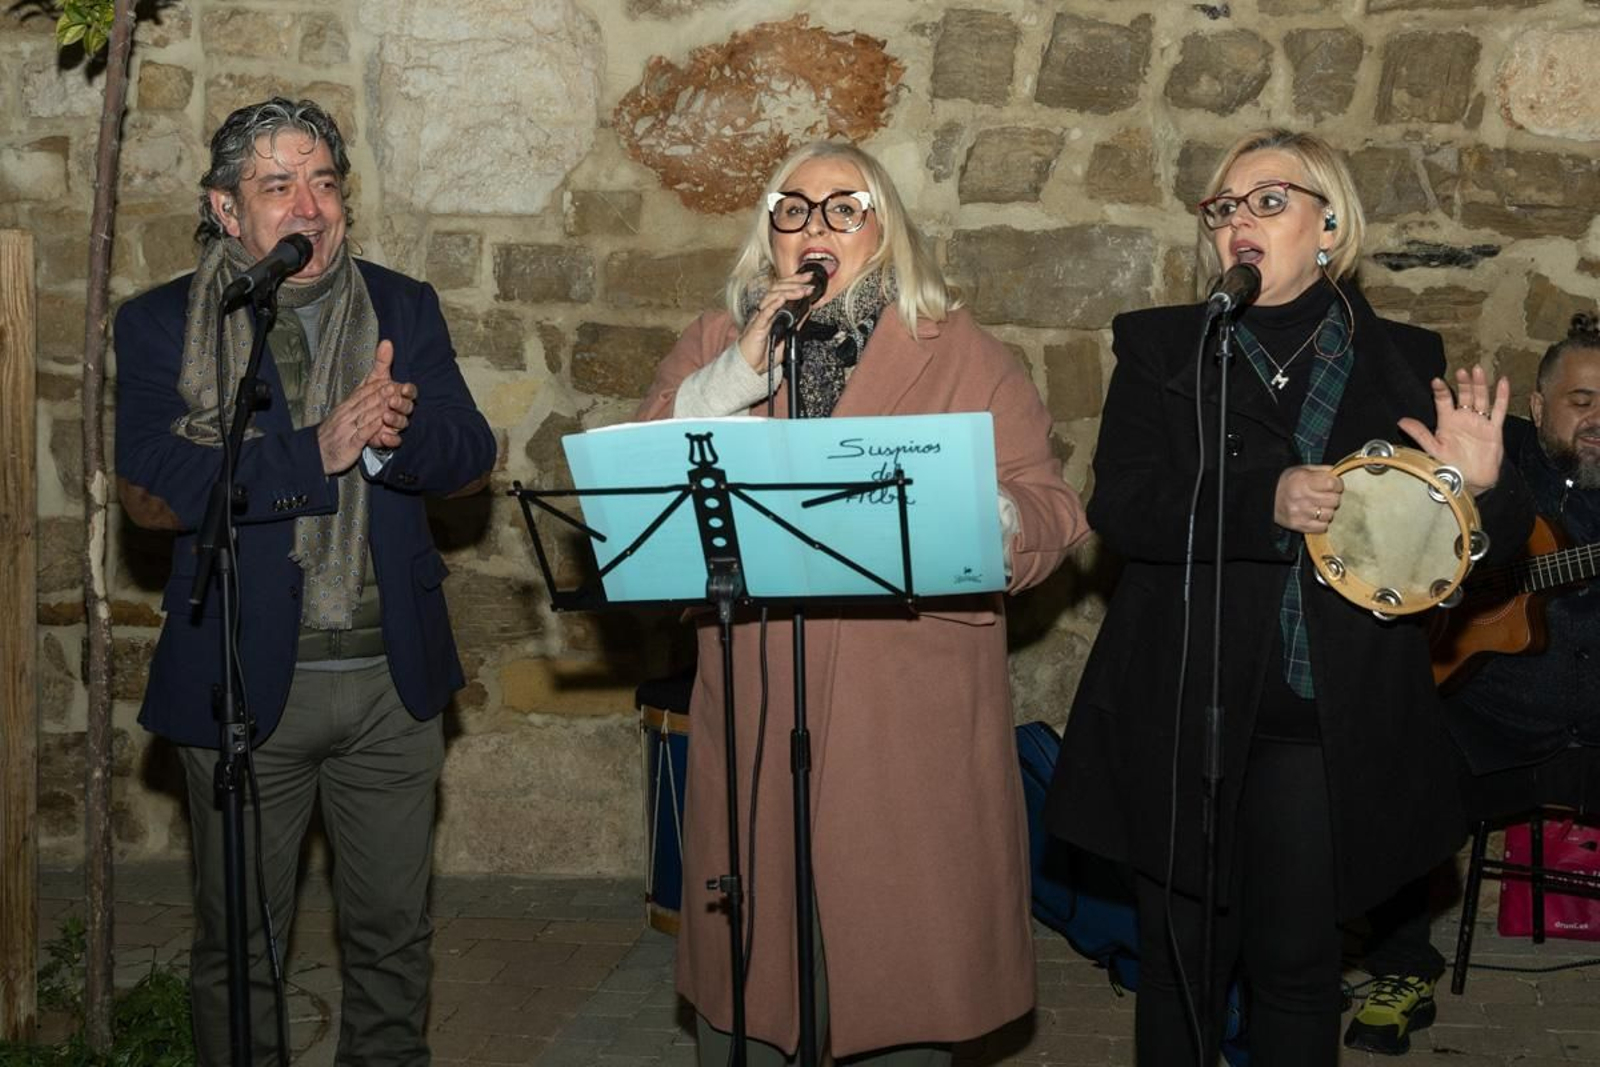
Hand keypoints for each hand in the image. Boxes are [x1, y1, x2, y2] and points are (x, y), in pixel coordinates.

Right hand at [316, 340, 417, 473]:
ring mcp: (348, 429)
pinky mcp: (350, 444)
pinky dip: (372, 428)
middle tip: (394, 385)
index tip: (388, 379)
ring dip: (380, 407)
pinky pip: (362, 434)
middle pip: (365, 402)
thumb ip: (354, 404)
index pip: (362, 394)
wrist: (315, 453)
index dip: (375, 386)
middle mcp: (346, 416)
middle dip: (380, 393)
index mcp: (345, 408)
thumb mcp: (341, 416)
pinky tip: (382, 423)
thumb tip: (366, 391)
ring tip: (393, 400)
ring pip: (365, 415)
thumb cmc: (331, 435)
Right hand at [736, 270, 827, 371]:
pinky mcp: (756, 327)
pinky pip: (764, 313)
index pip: (783, 289)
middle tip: (809, 280)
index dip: (795, 281)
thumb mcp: (787, 336)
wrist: (751, 366)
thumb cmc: (764, 352)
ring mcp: (760, 317)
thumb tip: (808, 310)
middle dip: (795, 281)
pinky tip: (782, 299)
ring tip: (802, 291)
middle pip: (777, 288)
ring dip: (789, 291)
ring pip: (772, 296)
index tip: (809, 278)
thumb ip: (796, 323)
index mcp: (772, 310)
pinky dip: (773, 304)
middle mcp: (765, 310)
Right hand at [1275, 464, 1342, 532]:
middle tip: (1326, 496)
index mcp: (1303, 480)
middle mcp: (1301, 497)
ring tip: (1319, 506)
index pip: (1332, 484)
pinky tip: (1315, 516)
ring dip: (1327, 510)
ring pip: (1329, 515)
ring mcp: (1300, 513)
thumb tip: (1338, 474)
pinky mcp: (1298, 525)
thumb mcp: (1301, 470)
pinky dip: (1322, 522)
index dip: (1337, 484)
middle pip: (1334, 500)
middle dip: (1333, 497)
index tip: (1334, 485)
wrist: (1265, 498)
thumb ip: (1321, 470)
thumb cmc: (1286, 482)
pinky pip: (1322, 527)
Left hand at [1397, 365, 1507, 495]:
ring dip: (1480, 385)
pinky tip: (1502, 381)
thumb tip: (1401, 421)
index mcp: (1448, 422)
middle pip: (1464, 396)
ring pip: (1481, 399)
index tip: (1436, 381)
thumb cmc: (1449, 466)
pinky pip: (1499, 410)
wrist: (1471, 482)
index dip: (1441, 391)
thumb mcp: (1433, 449)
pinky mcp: (1494, 429)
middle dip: (1463, 383)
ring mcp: (1480, 422)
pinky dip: (1502, 396)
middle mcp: (1464, 419)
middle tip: (1462, 370)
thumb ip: (1420, 434)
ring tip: (1478, 370)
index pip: (1444, 401)